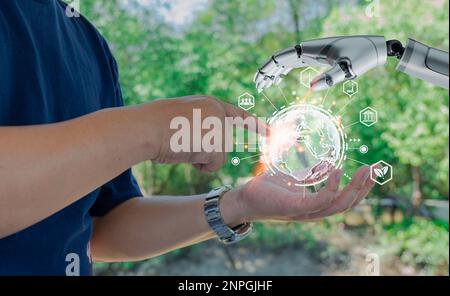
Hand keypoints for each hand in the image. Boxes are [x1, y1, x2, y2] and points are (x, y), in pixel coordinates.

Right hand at [145, 95, 265, 171]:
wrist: (147, 127)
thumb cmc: (156, 124)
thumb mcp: (183, 117)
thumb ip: (200, 125)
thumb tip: (207, 145)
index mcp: (209, 103)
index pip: (238, 115)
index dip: (256, 126)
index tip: (273, 134)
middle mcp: (218, 113)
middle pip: (223, 143)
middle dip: (207, 149)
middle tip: (184, 141)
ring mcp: (219, 127)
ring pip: (219, 155)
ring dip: (201, 157)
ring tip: (182, 144)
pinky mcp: (217, 143)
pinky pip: (214, 164)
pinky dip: (201, 165)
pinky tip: (186, 153)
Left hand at [221, 165, 374, 223]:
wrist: (243, 198)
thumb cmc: (268, 188)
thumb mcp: (293, 177)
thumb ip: (309, 173)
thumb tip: (325, 161)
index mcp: (315, 204)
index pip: (344, 198)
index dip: (361, 186)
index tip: (372, 169)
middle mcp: (314, 211)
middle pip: (348, 203)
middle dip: (365, 187)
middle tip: (377, 168)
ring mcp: (306, 212)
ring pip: (339, 204)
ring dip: (355, 187)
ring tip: (365, 170)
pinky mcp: (295, 209)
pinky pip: (319, 201)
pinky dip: (331, 187)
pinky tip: (336, 170)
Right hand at [254, 36, 386, 91]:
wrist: (373, 48)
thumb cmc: (361, 57)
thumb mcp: (347, 68)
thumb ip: (329, 78)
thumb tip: (310, 87)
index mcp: (310, 49)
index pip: (280, 57)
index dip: (266, 68)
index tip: (257, 80)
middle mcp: (307, 49)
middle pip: (279, 59)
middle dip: (266, 72)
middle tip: (256, 87)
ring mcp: (310, 53)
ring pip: (284, 62)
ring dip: (272, 72)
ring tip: (263, 86)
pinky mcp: (316, 58)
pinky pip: (293, 64)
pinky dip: (283, 71)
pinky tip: (278, 80)